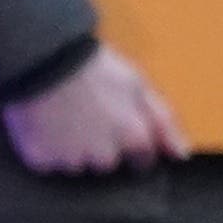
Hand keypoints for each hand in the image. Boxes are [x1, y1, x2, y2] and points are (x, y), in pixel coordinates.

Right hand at [3, 50, 185, 176]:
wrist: (42, 57)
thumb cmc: (93, 66)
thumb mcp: (137, 83)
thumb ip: (163, 121)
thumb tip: (181, 156)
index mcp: (133, 136)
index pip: (142, 160)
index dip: (132, 146)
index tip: (117, 130)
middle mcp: (105, 155)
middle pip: (106, 164)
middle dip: (99, 148)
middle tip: (84, 118)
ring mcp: (71, 159)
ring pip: (75, 165)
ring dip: (70, 150)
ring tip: (59, 119)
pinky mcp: (40, 159)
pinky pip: (45, 163)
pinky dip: (43, 149)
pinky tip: (40, 126)